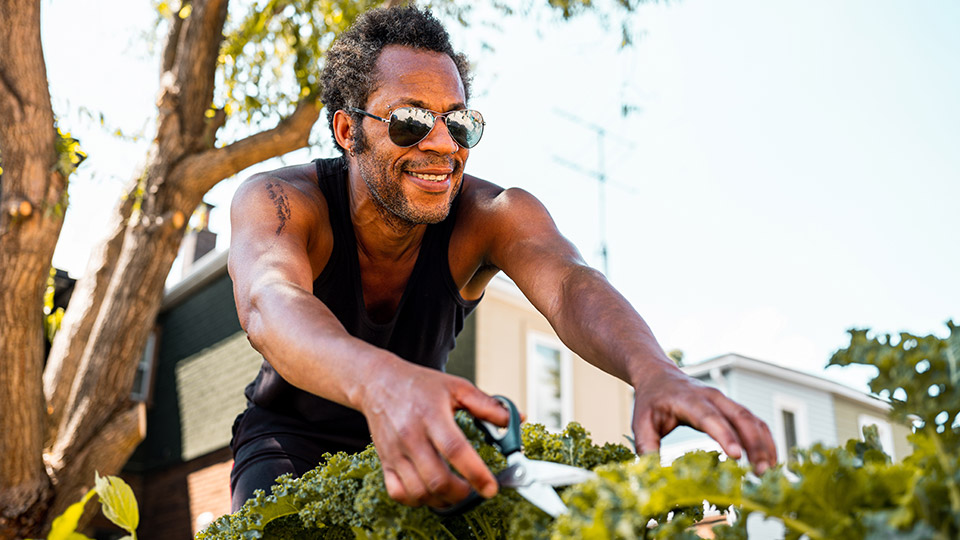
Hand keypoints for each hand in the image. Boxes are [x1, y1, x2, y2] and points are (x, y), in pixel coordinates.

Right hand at [359, 360, 509, 507]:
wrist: (379, 382)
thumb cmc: (420, 385)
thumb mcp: (457, 387)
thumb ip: (487, 405)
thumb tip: (517, 419)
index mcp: (432, 415)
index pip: (455, 449)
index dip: (476, 473)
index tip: (491, 487)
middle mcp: (411, 435)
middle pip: (436, 478)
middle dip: (461, 493)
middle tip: (474, 490)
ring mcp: (395, 451)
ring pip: (418, 491)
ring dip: (442, 499)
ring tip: (456, 492)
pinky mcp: (385, 461)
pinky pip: (398, 493)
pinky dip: (416, 500)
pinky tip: (430, 491)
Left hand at [631, 369, 776, 473]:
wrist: (659, 375)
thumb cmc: (650, 400)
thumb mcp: (641, 421)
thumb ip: (646, 445)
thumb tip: (653, 473)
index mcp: (689, 399)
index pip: (710, 417)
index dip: (725, 435)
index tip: (737, 456)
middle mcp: (712, 397)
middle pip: (739, 417)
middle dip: (753, 444)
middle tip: (760, 472)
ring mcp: (724, 400)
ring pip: (751, 419)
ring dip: (764, 443)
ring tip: (768, 470)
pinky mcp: (731, 407)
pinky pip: (754, 421)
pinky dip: (765, 439)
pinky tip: (770, 459)